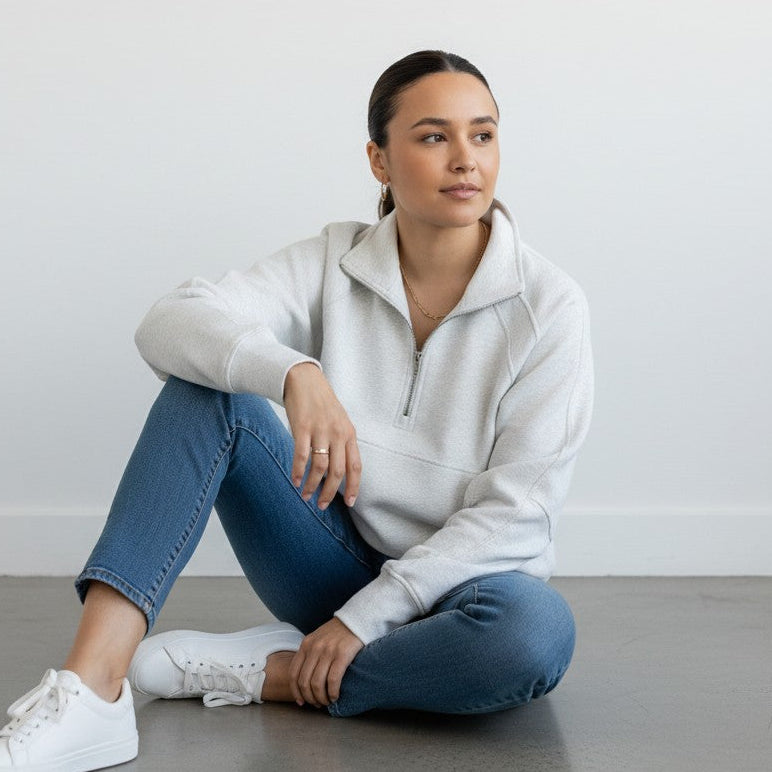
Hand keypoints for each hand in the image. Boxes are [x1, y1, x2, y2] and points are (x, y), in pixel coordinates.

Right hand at [283, 363, 361, 509]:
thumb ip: (342, 443)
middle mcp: (337, 433)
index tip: (350, 503)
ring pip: (319, 467)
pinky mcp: (302, 427)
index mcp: (349, 433)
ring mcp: (320, 430)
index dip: (354, 487)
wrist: (304, 379)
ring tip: (305, 496)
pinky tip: (295, 480)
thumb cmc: (322, 403)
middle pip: (337, 472)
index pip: (356, 466)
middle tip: (322, 505)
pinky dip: (298, 471)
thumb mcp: (339, 421)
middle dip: (330, 493)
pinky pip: (301, 456)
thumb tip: (339, 470)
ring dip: (311, 486)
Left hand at [289, 618, 363, 706]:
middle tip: (317, 704)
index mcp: (306, 644)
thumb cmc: (338, 632)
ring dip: (321, 698)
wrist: (357, 619)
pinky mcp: (342, 655)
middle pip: (304, 682)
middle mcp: (314, 648)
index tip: (301, 702)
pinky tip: (335, 696)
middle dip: (309, 698)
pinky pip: (332, 680)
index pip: (293, 673)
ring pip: (317, 684)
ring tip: (327, 702)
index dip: (296, 691)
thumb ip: (310, 653)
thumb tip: (304, 678)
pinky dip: (332, 693)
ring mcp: (327, 651)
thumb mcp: (318, 638)